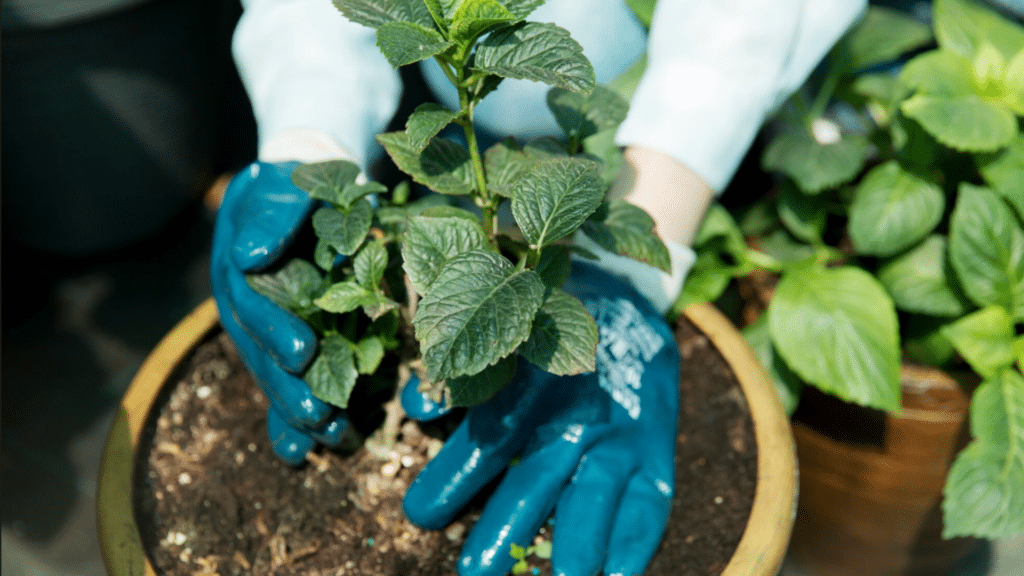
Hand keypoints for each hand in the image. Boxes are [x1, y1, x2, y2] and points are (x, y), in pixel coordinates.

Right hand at [211, 161, 347, 465]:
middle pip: (261, 355)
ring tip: (327, 438)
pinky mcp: (284, 342)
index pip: (253, 306)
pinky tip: (302, 454)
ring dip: (297, 412)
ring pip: (275, 377)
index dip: (275, 330)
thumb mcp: (280, 186)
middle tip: (317, 415)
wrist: (299, 189)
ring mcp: (263, 331)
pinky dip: (289, 421)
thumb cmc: (293, 184)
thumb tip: (247, 257)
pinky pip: (285, 384)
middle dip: (288, 388)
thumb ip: (270, 218)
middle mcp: (245, 309)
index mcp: (238, 273)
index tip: (303, 352)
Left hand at [402, 262, 679, 575]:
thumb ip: (464, 375)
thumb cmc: (549, 324)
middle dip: (506, 525)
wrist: (630, 296)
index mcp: (535, 372)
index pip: (492, 429)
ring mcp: (622, 428)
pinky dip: (637, 540)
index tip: (419, 515)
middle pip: (539, 471)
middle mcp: (579, 404)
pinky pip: (652, 497)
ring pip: (596, 489)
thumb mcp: (506, 332)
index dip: (455, 473)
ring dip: (578, 539)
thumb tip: (415, 407)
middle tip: (474, 572)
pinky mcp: (656, 446)